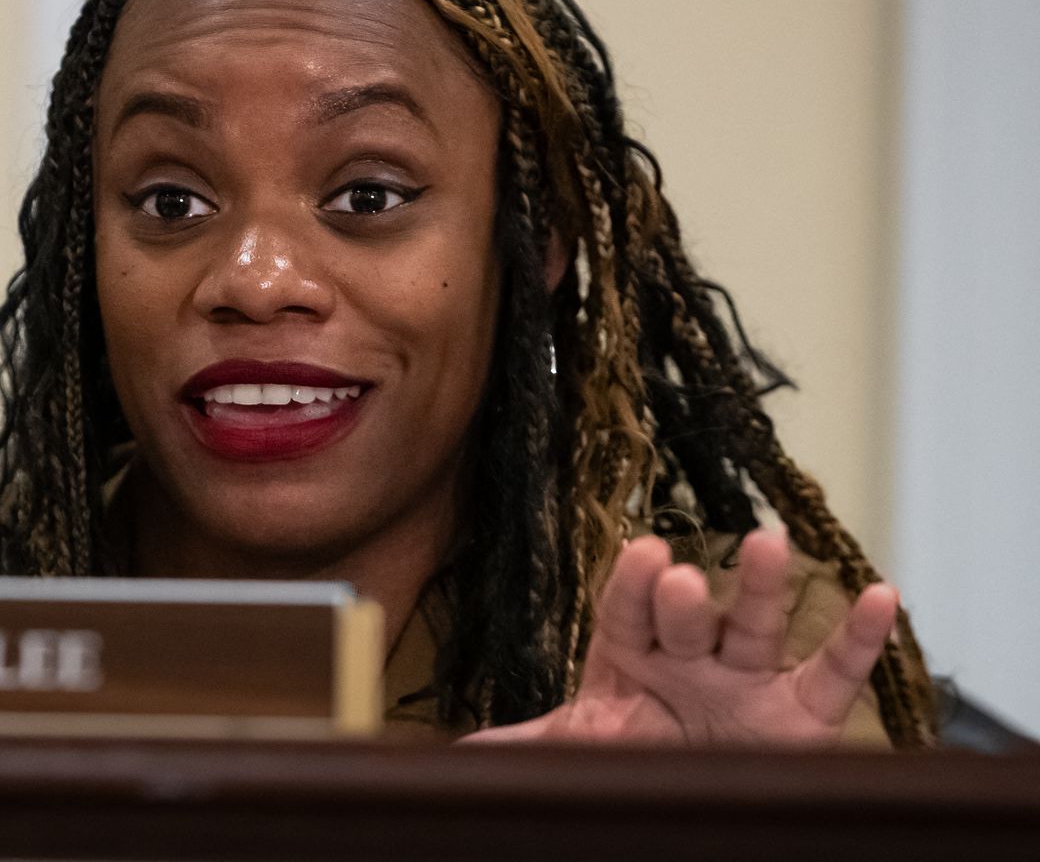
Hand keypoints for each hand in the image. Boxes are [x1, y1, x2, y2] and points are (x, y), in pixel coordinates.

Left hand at [464, 529, 894, 745]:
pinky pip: (834, 672)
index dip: (635, 586)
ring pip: (758, 627)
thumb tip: (461, 753)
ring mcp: (748, 679)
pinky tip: (879, 595)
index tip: (644, 552)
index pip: (628, 612)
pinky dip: (859, 637)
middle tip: (680, 575)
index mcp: (633, 653)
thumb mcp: (583, 749)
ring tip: (770, 542)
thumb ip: (533, 746)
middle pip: (689, 617)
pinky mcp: (803, 714)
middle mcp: (692, 655)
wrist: (692, 799)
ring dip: (764, 588)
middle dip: (685, 599)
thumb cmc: (638, 757)